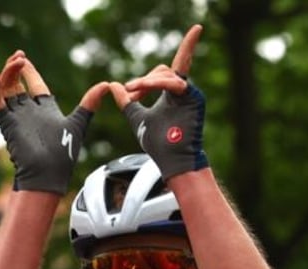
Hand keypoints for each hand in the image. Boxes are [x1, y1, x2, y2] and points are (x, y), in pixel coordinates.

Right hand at [0, 51, 108, 193]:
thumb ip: (89, 104)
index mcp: (45, 110)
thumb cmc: (63, 154)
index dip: (29, 71)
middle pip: (17, 84)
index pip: (34, 85)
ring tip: (16, 61)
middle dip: (16, 68)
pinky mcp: (7, 124)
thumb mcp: (78, 124)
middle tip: (19, 55)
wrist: (48, 173)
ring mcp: (17, 117)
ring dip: (8, 73)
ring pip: (6, 89)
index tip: (24, 57)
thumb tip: (106, 84)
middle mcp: (29, 112)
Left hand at [109, 24, 207, 179]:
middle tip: (131, 93)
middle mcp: (182, 92)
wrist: (171, 158)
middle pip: (163, 70)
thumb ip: (126, 102)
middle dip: (144, 80)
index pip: (161, 73)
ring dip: (148, 81)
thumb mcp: (137, 117)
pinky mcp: (195, 98)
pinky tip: (146, 86)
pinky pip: (176, 83)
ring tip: (134, 93)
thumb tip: (113, 85)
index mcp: (170, 95)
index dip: (142, 81)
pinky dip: (159, 83)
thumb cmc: (159, 143)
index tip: (128, 91)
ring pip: (167, 74)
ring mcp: (190, 94)